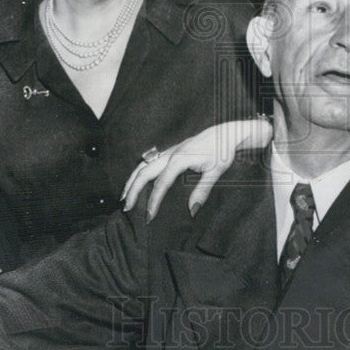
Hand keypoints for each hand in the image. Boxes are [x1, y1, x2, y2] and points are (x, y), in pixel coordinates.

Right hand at [122, 118, 272, 219]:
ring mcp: (169, 151)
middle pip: (144, 172)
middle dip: (133, 191)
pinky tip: (135, 181)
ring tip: (124, 197)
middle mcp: (170, 154)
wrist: (225, 133)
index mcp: (180, 159)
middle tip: (126, 208)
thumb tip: (191, 211)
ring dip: (131, 180)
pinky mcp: (170, 151)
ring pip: (143, 165)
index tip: (149, 216)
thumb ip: (202, 191)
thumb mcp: (215, 172)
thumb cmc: (222, 151)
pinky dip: (139, 173)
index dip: (153, 201)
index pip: (161, 183)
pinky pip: (149, 162)